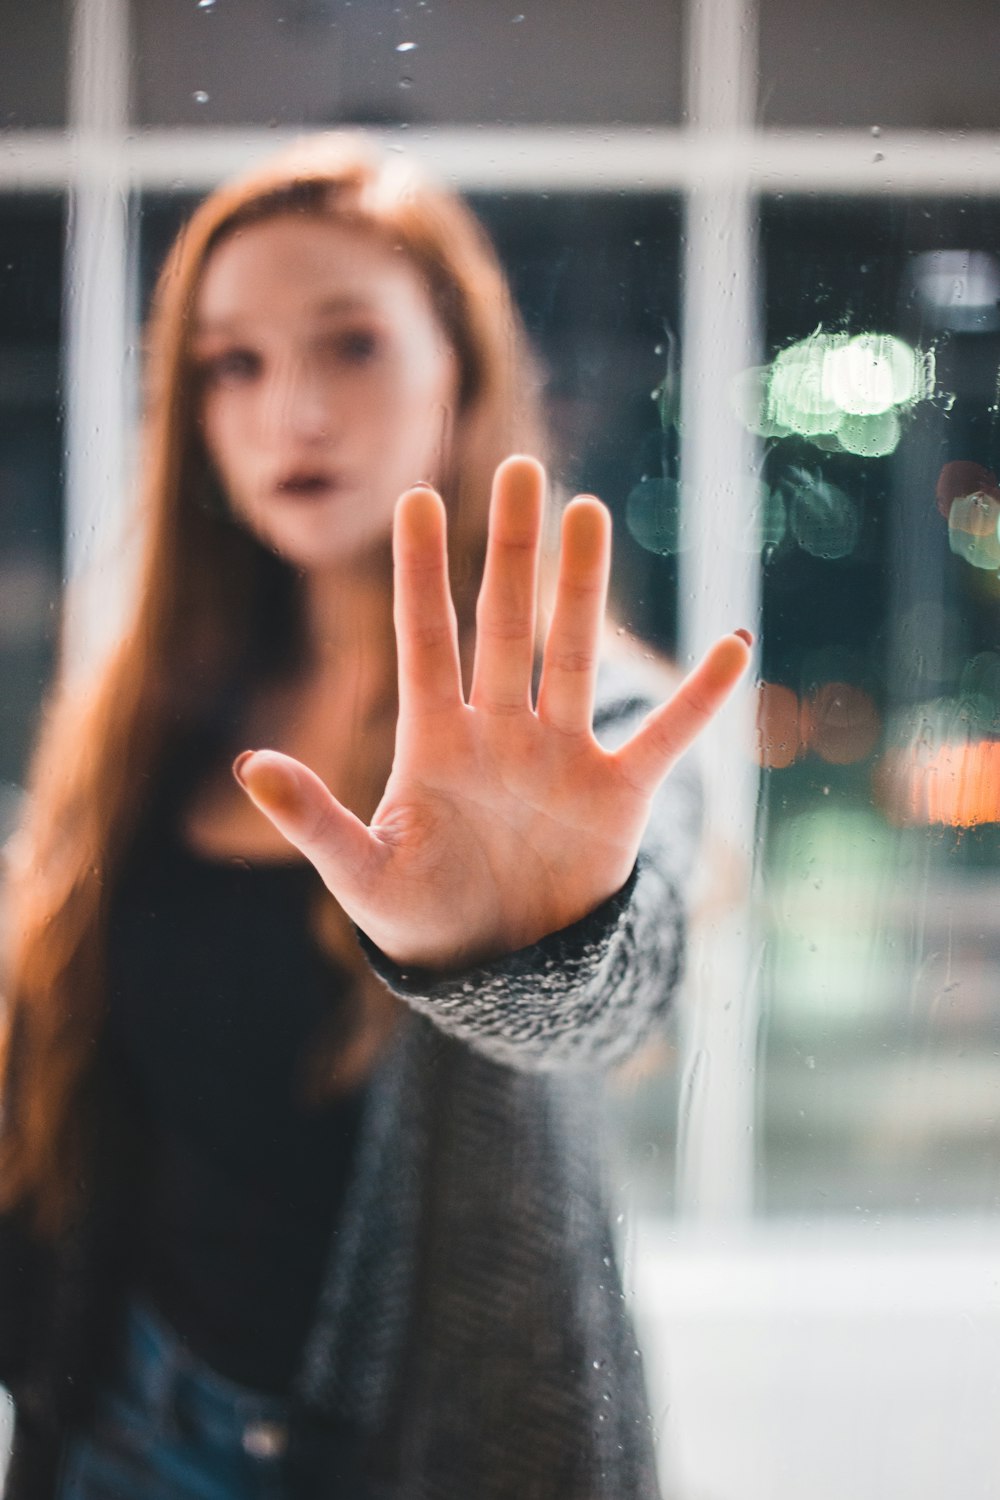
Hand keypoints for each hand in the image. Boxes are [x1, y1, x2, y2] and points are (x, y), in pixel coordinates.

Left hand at [233, 456, 750, 970]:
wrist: (497, 971)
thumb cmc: (419, 917)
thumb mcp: (360, 874)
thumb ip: (311, 821)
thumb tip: (248, 767)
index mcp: (434, 742)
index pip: (426, 640)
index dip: (422, 573)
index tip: (416, 497)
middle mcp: (499, 732)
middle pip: (507, 625)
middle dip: (512, 551)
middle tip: (521, 469)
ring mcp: (561, 756)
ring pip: (573, 656)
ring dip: (584, 590)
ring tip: (590, 513)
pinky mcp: (617, 795)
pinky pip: (666, 736)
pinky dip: (699, 699)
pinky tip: (732, 646)